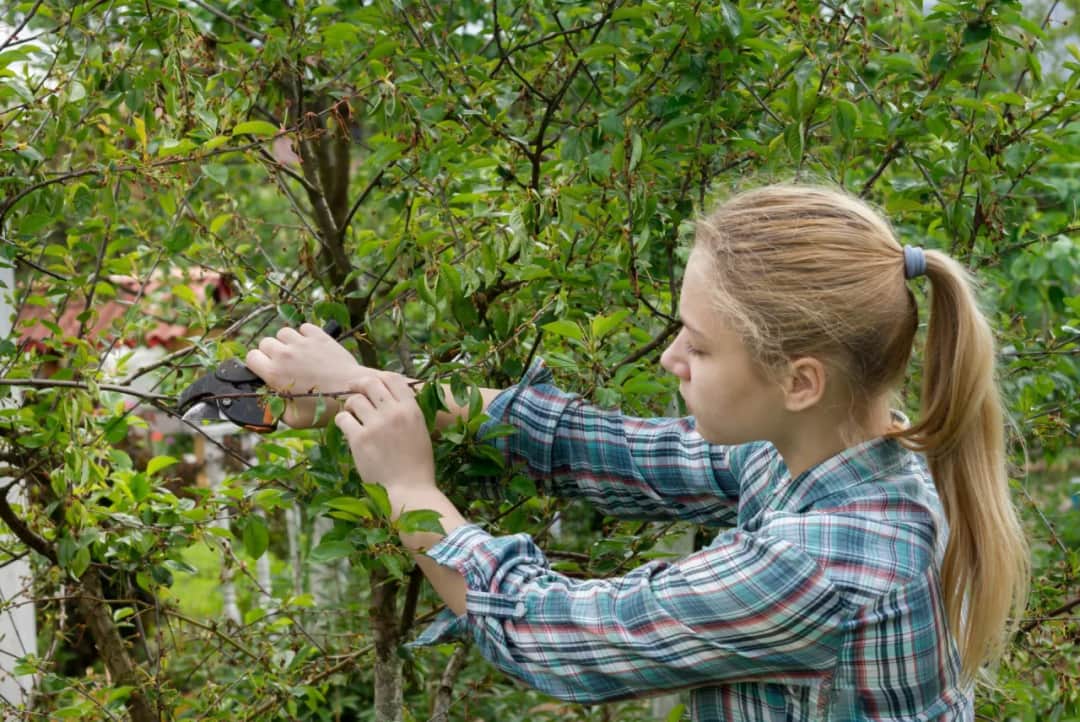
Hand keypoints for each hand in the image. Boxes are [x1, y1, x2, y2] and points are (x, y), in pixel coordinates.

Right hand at [246, 323, 369, 427]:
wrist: (351, 392)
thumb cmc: (322, 409)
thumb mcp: (292, 419)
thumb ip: (276, 408)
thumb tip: (270, 402)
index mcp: (274, 373)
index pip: (251, 357)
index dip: (257, 364)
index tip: (266, 370)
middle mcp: (285, 354)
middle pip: (265, 342)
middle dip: (271, 352)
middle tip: (283, 364)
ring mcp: (302, 343)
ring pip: (283, 333)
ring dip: (287, 342)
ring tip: (297, 354)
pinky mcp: (319, 336)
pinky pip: (304, 327)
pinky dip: (304, 335)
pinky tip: (310, 346)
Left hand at [334, 374, 435, 493]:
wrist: (409, 491)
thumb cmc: (417, 465)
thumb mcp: (420, 431)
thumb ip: (407, 412)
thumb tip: (389, 396)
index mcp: (411, 410)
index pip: (393, 379)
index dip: (379, 377)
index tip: (370, 383)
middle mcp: (394, 413)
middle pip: (370, 383)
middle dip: (358, 384)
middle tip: (352, 389)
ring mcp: (376, 426)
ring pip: (355, 400)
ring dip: (350, 404)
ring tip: (352, 414)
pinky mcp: (359, 440)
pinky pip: (343, 419)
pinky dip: (342, 420)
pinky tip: (347, 428)